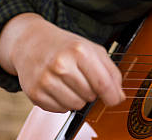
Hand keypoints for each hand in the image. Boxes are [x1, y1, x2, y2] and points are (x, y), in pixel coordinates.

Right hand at [0, 13, 124, 112]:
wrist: (32, 42)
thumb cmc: (66, 46)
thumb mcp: (93, 49)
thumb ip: (111, 71)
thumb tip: (119, 96)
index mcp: (80, 51)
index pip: (103, 83)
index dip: (112, 96)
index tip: (115, 99)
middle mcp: (61, 65)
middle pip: (91, 95)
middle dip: (92, 91)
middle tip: (83, 77)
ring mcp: (46, 80)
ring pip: (76, 105)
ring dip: (79, 98)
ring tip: (71, 83)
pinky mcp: (35, 93)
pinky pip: (60, 110)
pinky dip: (64, 103)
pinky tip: (59, 88)